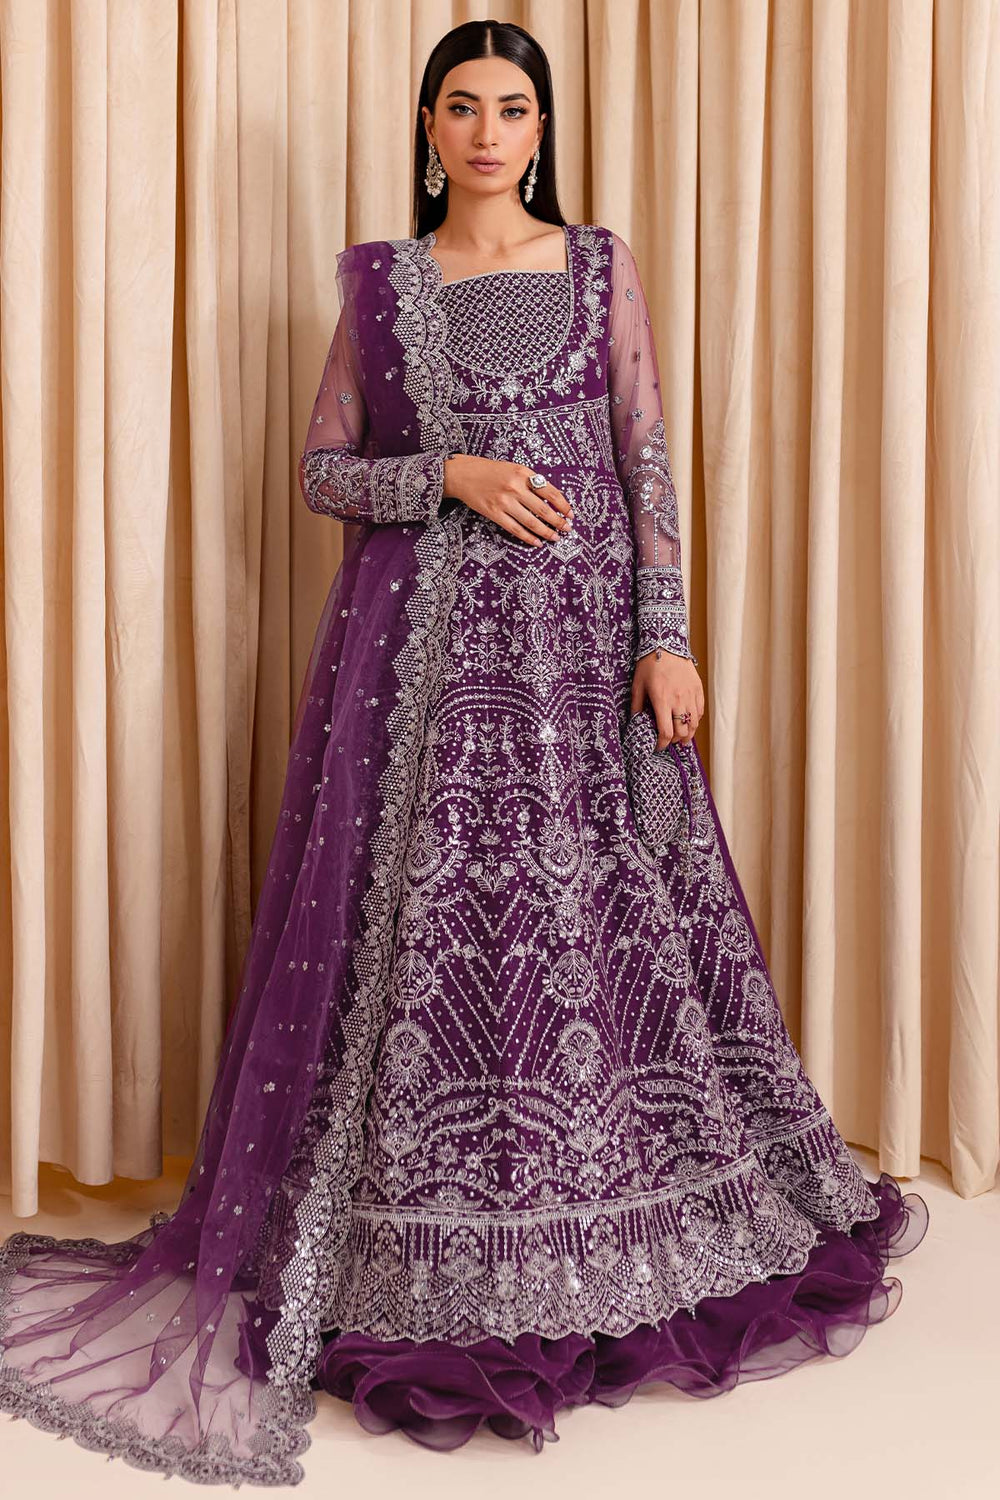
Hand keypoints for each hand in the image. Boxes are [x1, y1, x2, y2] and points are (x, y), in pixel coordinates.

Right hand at [443, 455, 572, 545]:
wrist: (464, 474)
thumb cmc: (491, 471)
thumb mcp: (515, 469)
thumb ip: (531, 481)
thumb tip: (552, 500)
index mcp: (523, 474)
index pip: (550, 492)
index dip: (563, 505)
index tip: (570, 514)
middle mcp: (515, 488)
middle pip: (543, 510)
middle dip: (558, 522)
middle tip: (567, 529)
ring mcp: (504, 502)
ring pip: (531, 522)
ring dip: (546, 532)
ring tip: (555, 538)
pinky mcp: (494, 513)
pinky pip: (515, 529)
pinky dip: (528, 537)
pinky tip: (537, 542)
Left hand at [630, 650, 703, 748]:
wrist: (667, 644)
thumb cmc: (649, 664)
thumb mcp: (637, 685)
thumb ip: (636, 705)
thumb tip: (635, 721)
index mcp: (662, 701)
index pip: (666, 732)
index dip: (662, 744)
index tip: (658, 746)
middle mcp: (678, 700)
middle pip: (682, 732)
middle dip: (675, 741)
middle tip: (669, 742)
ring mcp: (690, 695)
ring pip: (693, 724)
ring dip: (688, 734)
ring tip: (682, 738)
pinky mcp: (698, 689)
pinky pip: (699, 711)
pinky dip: (695, 720)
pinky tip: (689, 722)